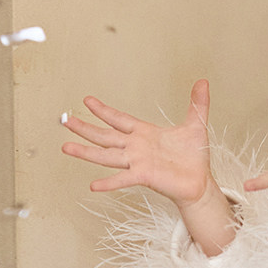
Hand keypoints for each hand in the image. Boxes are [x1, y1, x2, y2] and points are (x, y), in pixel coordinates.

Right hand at [60, 80, 214, 209]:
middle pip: (105, 136)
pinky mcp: (144, 176)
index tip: (87, 100)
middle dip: (85, 128)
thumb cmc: (195, 157)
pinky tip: (93, 185)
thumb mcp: (196, 125)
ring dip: (86, 151)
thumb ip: (197, 104)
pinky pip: (123, 178)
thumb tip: (203, 81)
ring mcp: (138, 162)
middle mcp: (136, 147)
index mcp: (144, 133)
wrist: (201, 183)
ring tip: (66, 147)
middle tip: (65, 120)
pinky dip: (109, 182)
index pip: (119, 119)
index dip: (104, 111)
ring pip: (107, 155)